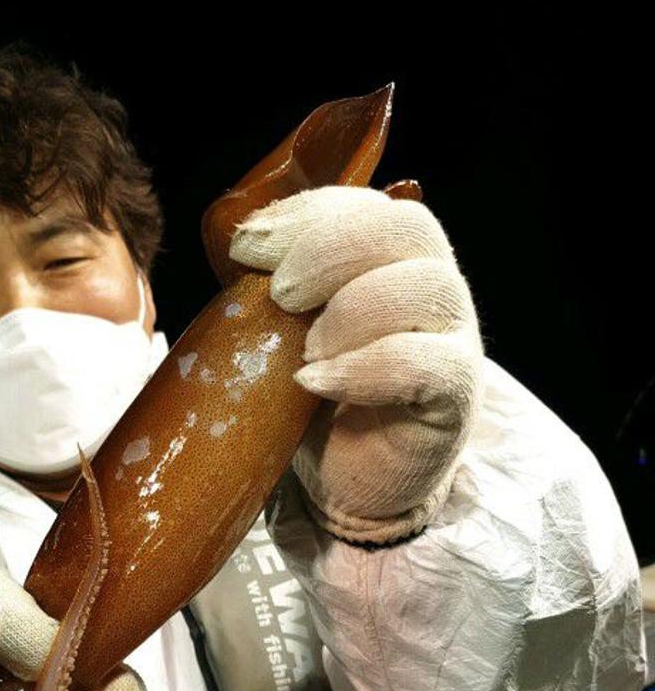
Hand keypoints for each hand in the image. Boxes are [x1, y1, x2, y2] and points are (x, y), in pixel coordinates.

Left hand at [229, 185, 483, 543]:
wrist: (349, 483)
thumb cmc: (317, 403)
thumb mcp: (282, 335)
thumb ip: (273, 289)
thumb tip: (234, 242)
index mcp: (391, 260)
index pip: (366, 206)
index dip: (307, 213)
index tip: (247, 246)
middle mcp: (432, 287)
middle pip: (406, 229)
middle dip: (330, 251)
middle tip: (280, 295)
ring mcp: (453, 339)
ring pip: (425, 288)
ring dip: (349, 312)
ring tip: (305, 353)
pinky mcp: (456, 395)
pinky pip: (427, 364)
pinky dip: (365, 368)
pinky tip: (315, 383)